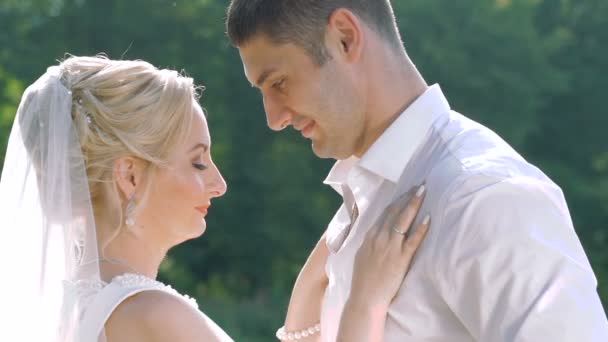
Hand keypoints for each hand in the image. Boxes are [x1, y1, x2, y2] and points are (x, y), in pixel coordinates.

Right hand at [348, 184, 429, 311]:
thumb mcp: (361, 254)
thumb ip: (369, 241)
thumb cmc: (363, 279)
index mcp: (369, 236)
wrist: (365, 298)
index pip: (385, 212)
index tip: (406, 190)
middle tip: (419, 185)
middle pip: (394, 211)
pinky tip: (429, 218)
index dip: (397, 200)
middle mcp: (379, 238)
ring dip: (414, 204)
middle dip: (407, 196)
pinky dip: (421, 228)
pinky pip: (413, 240)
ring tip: (423, 191)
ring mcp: (390, 247)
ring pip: (403, 220)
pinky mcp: (400, 259)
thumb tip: (376, 232)